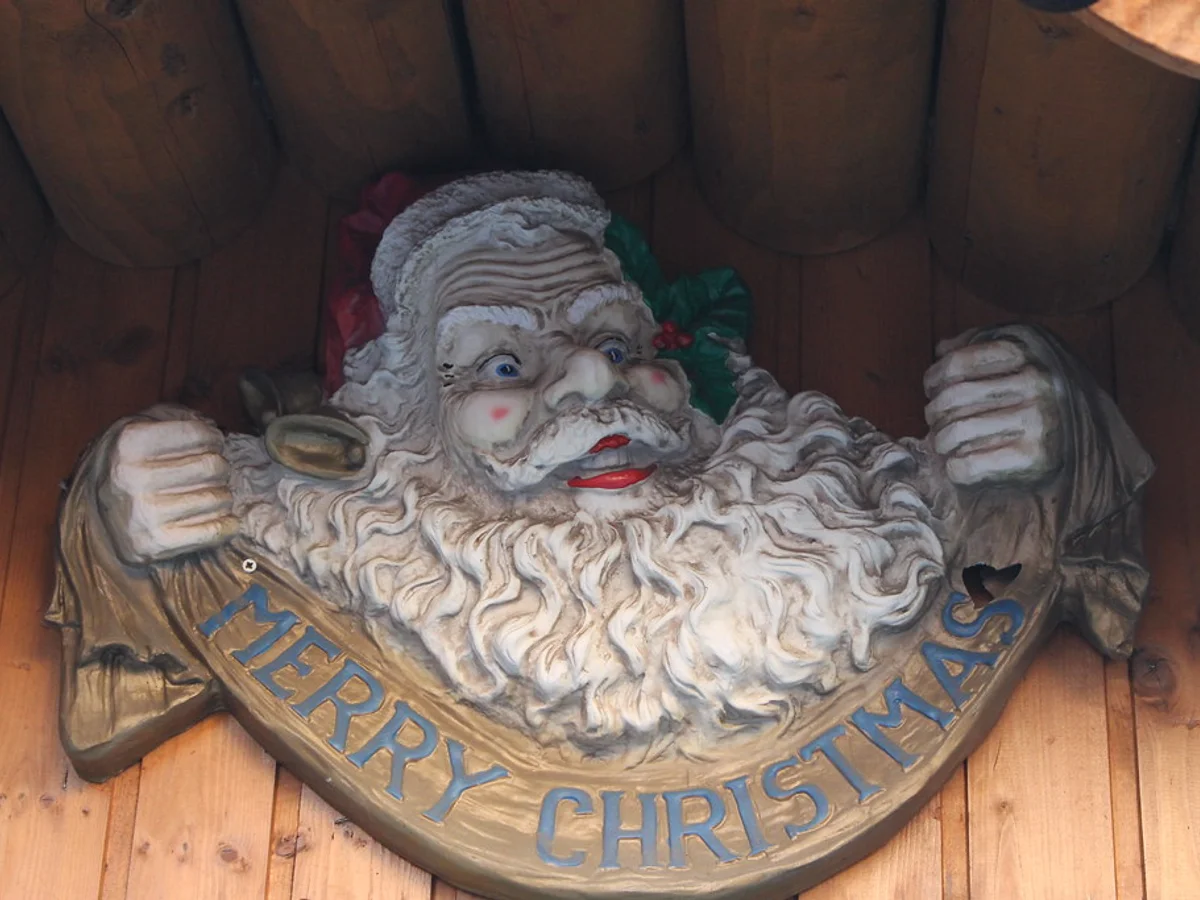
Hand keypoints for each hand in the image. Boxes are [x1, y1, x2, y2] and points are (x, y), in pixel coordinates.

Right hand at [99, 419, 237, 564]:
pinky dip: (227, 524)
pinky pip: (213, 531)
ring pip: (217, 498)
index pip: (198, 434)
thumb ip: (174, 416)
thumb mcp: (138, 428)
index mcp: (130, 444)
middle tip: (214, 471)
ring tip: (212, 494)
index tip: (213, 445)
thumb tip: (210, 425)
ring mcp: (144, 513)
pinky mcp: (155, 543)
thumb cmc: (128, 465)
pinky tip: (224, 518)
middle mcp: (134, 478)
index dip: (214, 438)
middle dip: (221, 467)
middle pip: (212, 466)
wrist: (98, 518)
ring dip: (223, 496)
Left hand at [923, 332, 1063, 488]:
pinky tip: (959, 465)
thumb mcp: (1024, 354)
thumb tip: (942, 348)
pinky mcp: (1037, 457)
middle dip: (934, 413)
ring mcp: (1039, 419)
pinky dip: (955, 468)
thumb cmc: (1046, 393)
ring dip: (941, 442)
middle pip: (952, 398)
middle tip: (935, 422)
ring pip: (956, 432)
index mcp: (1029, 350)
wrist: (1100, 443)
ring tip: (944, 443)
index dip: (934, 378)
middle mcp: (1037, 381)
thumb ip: (982, 345)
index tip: (931, 389)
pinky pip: (968, 465)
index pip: (956, 364)